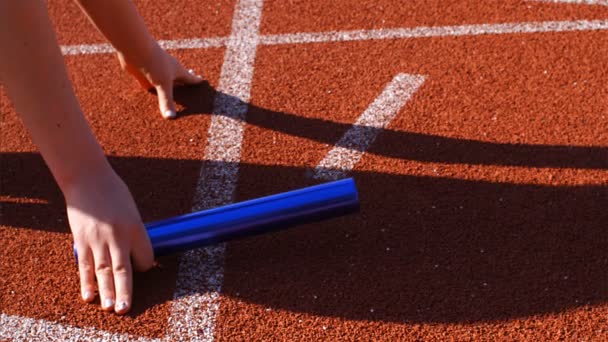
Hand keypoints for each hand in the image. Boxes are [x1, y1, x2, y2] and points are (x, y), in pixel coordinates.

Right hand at [64, 168, 153, 313]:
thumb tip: (131, 249)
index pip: (145, 257)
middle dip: (125, 291)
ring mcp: (98, 240)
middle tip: (125, 308)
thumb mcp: (130, 211)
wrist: (87, 178)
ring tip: (110, 308)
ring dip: (107, 292)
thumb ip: (131, 232)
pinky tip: (89, 296)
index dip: (145, 265)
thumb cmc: (113, 192)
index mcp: (136, 227)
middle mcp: (119, 236)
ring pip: (104, 272)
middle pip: (125, 270)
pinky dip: (86, 282)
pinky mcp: (82, 240)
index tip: (143, 267)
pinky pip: (85, 266)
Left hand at [117, 46, 203, 118]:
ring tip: (173, 93)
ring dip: (168, 88)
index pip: (190, 78)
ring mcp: (156, 73)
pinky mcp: (144, 75)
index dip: (196, 81)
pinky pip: (151, 87)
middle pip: (179, 80)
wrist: (135, 48)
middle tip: (191, 85)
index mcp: (178, 71)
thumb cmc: (154, 62)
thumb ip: (166, 101)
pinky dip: (153, 91)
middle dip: (184, 83)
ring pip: (164, 83)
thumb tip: (171, 117)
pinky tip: (152, 95)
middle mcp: (168, 71)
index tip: (202, 82)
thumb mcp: (163, 84)